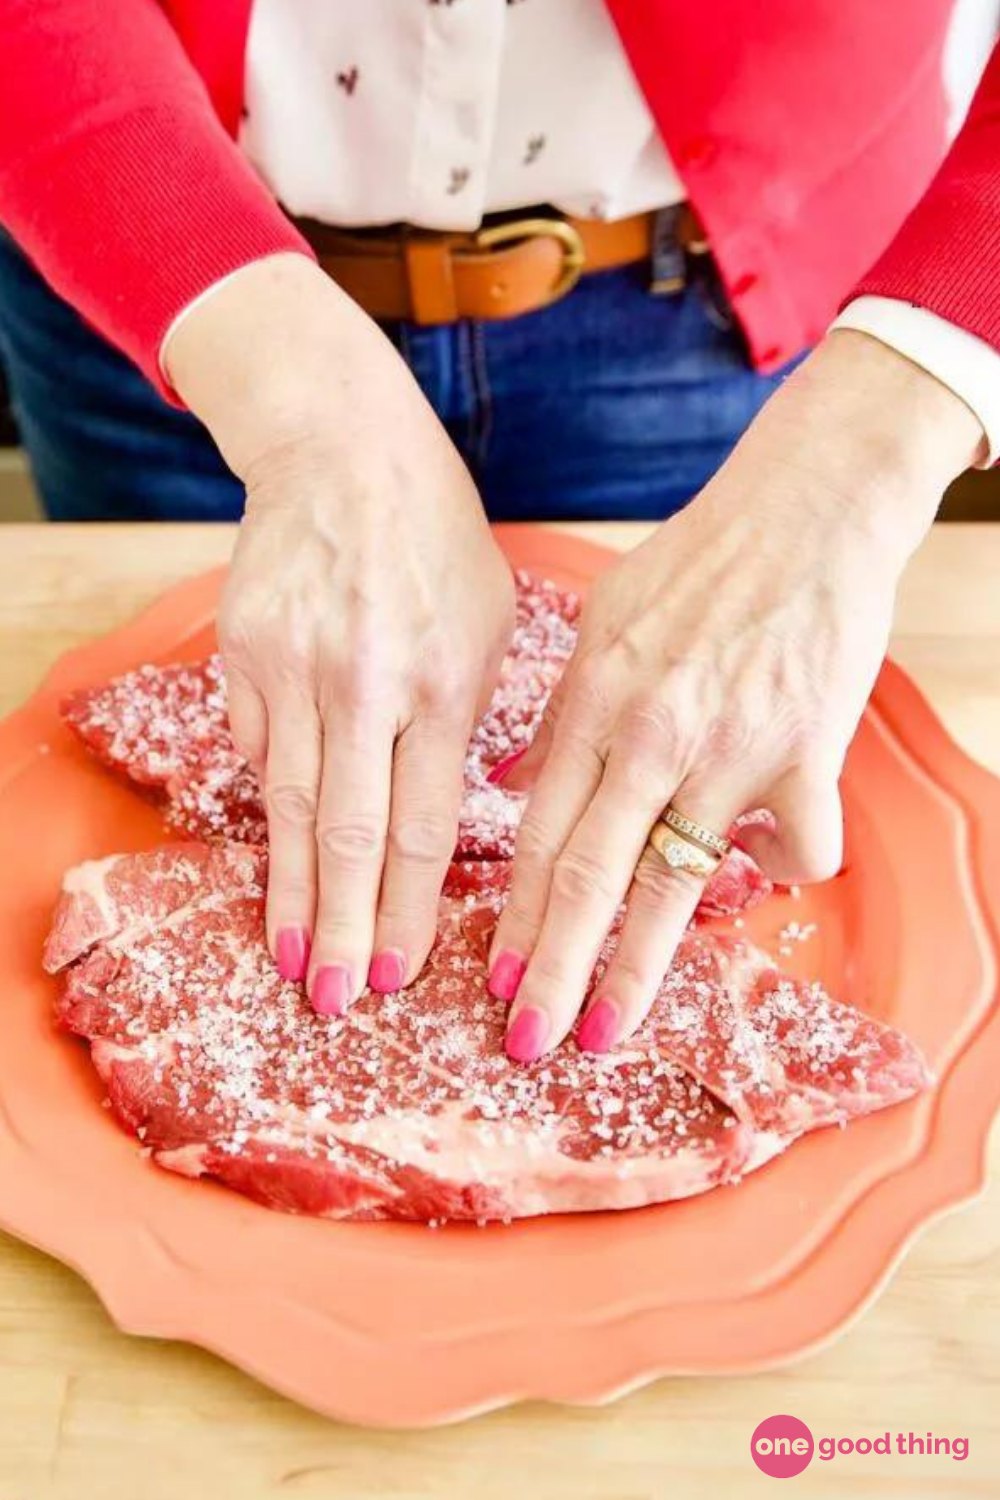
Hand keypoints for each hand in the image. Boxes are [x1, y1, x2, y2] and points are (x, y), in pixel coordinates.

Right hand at [164, 254, 514, 1010]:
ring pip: (287, 806)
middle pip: (347, 833)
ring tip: (285, 958)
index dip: (405, 909)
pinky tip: (276, 857)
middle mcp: (366, 682)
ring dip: (287, 892)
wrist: (344, 451)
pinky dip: (268, 804)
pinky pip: (253, 748)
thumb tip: (450, 821)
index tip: (395, 972)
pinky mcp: (242, 652)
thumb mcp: (493, 624)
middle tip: (334, 1001)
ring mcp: (294, 666)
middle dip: (340, 929)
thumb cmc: (439, 544)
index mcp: (445, 680)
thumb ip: (477, 724)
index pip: (422, 826)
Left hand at [488, 330, 984, 1061]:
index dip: (509, 914)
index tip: (489, 977)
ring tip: (608, 1029)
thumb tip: (508, 783)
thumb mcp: (600, 625)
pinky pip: (796, 849)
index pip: (535, 832)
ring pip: (676, 885)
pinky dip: (781, 872)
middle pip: (588, 876)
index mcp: (594, 706)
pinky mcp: (808, 752)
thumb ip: (555, 714)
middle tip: (524, 1041)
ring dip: (636, 968)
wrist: (804, 513)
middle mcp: (651, 737)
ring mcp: (730, 749)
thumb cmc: (695, 567)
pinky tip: (766, 866)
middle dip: (550, 970)